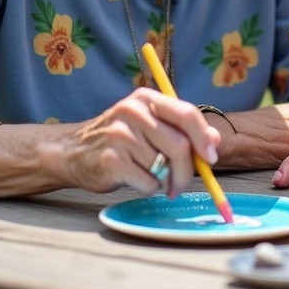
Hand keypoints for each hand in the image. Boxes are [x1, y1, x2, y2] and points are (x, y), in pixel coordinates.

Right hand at [58, 88, 220, 198]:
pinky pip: (148, 183)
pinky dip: (149, 189)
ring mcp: (120, 135)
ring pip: (164, 168)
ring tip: (150, 177)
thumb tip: (215, 141)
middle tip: (181, 185)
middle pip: (179, 145)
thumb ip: (181, 130)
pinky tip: (134, 180)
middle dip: (187, 171)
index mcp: (146, 99)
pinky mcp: (111, 160)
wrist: (73, 152)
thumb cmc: (120, 140)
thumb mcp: (150, 126)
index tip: (210, 158)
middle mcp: (132, 112)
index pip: (186, 114)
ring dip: (164, 181)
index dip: (203, 138)